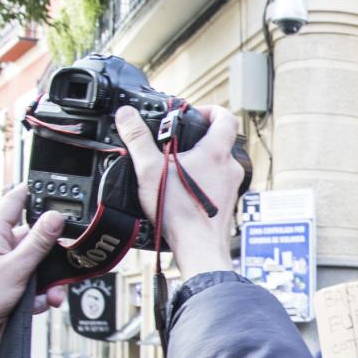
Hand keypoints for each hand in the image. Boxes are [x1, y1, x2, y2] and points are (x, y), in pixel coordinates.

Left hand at [0, 187, 67, 357]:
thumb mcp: (15, 267)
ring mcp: (5, 267)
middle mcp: (0, 247)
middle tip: (64, 266)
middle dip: (53, 257)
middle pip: (37, 240)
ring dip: (49, 282)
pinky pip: (35, 285)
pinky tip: (36, 305)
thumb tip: (54, 216)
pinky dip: (40, 296)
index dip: (35, 193)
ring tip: (50, 296)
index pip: (16, 201)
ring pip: (40, 266)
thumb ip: (38, 242)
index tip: (56, 190)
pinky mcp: (11, 286)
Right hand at [116, 104, 241, 275]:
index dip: (211, 110)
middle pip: (221, 141)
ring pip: (218, 165)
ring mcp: (231, 187)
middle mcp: (229, 168)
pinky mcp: (226, 205)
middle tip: (177, 142)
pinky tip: (181, 192)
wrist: (198, 248)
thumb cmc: (180, 212)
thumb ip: (137, 139)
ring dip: (200, 162)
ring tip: (174, 168)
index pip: (225, 117)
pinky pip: (216, 185)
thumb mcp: (150, 170)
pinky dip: (202, 183)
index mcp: (216, 152)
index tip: (195, 113)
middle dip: (199, 138)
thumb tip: (126, 115)